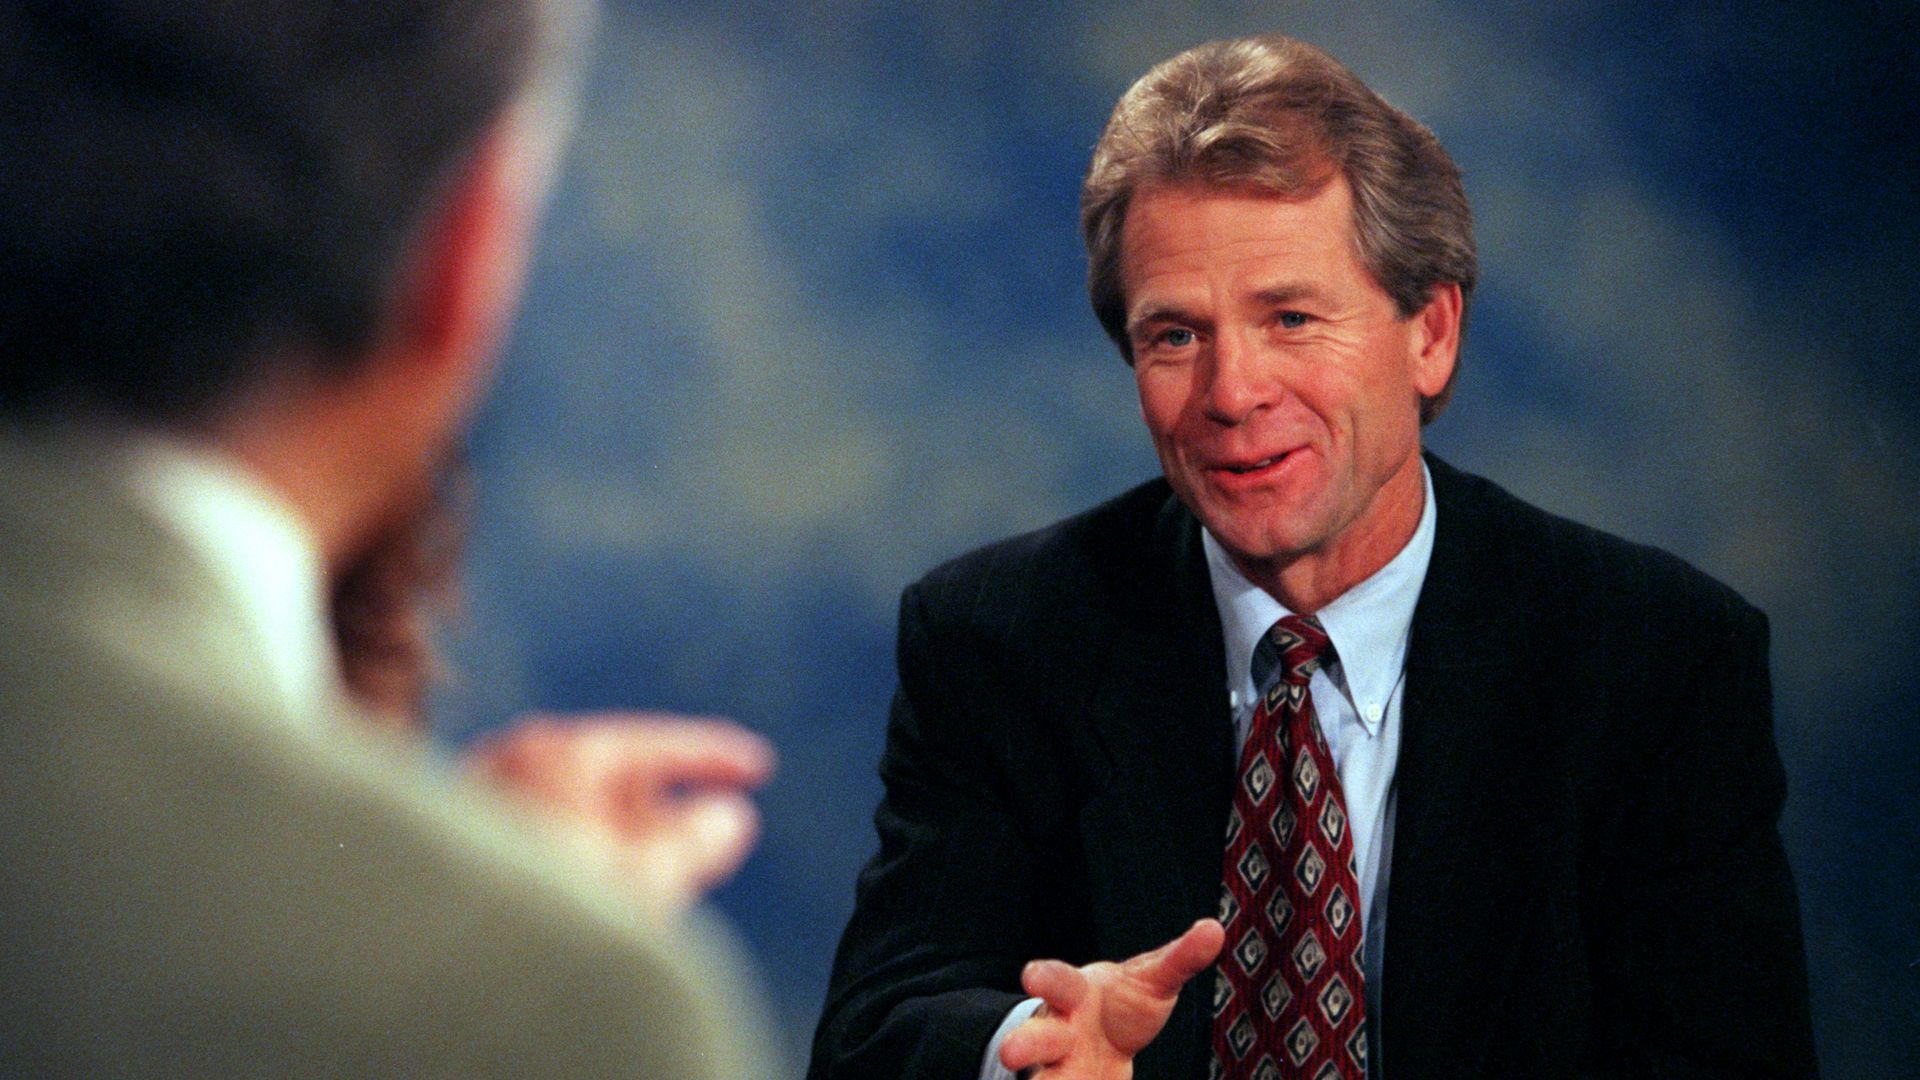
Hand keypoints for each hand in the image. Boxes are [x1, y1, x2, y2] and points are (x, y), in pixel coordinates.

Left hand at [467, 713, 774, 908]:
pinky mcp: (460, 839)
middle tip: (706, 836)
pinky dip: (580, 848)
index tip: (758, 768)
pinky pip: (539, 827)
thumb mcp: (649, 877)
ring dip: (620, 835)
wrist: (448, 966)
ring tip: (650, 877)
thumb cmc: (549, 915)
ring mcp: (479, 796)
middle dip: (662, 810)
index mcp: (559, 751)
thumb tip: (729, 816)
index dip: (715, 757)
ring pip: (573, 804)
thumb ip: (700, 839)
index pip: (656, 743)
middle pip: (612, 773)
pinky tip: (593, 891)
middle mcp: (511, 759)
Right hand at [1000, 918, 1224, 1078]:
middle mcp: (1057, 1031)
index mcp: (1075, 993)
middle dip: (1024, 1044)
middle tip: (1010, 1053)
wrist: (1106, 1038)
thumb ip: (1180, 958)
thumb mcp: (1153, 979)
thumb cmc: (1124, 1000)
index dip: (1045, 977)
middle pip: (1036, 1037)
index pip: (1058, 980)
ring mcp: (1057, 1067)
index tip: (1032, 975)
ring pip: (1039, 1077)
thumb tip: (1215, 929)